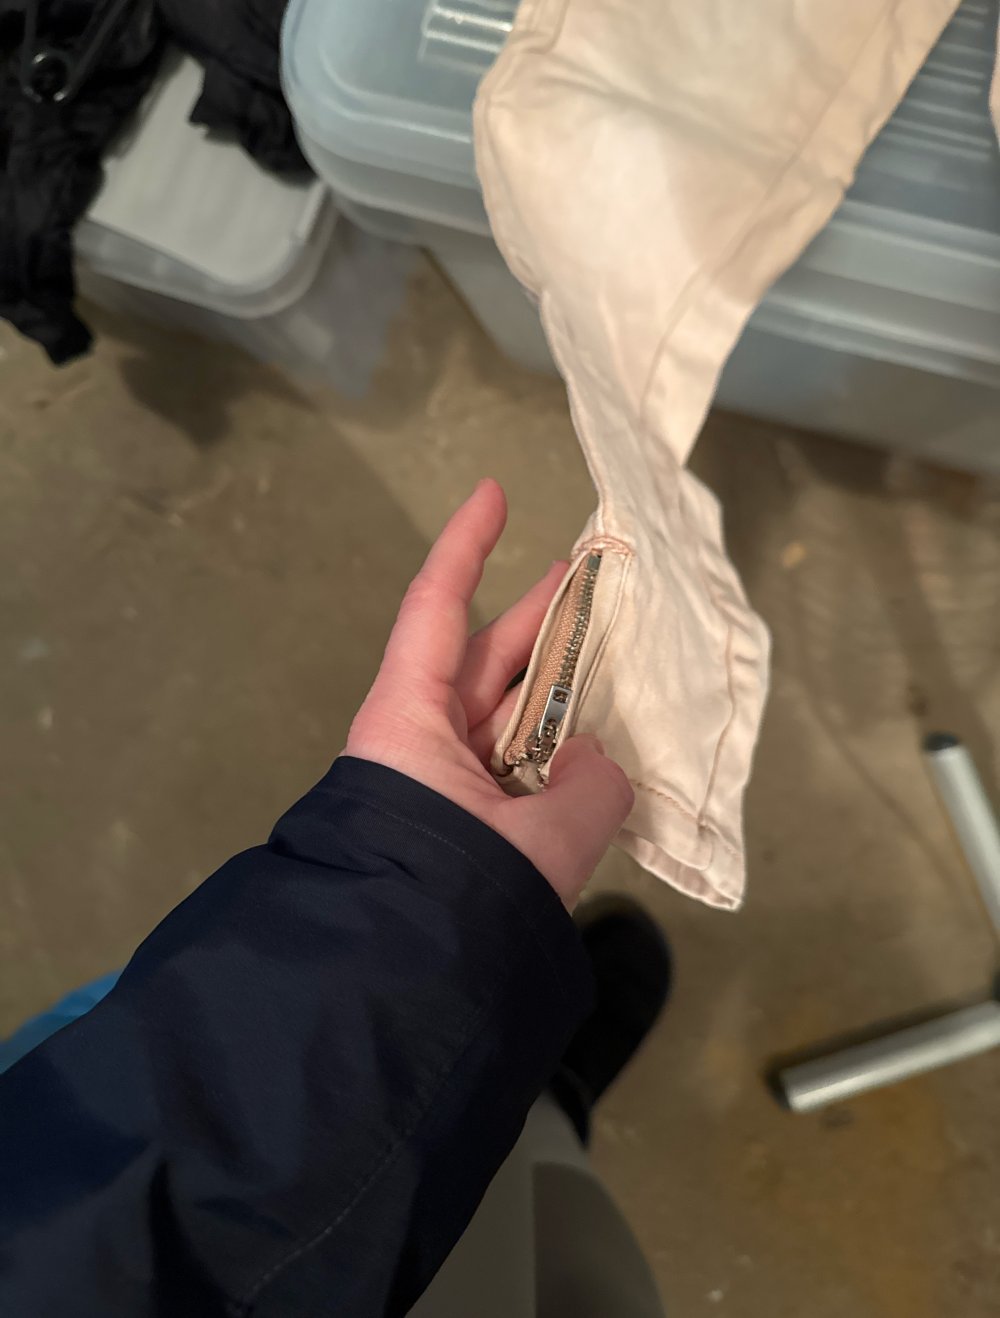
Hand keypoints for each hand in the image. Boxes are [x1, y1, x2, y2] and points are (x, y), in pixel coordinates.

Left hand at [345, 479, 632, 907]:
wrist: (398, 993)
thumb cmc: (452, 890)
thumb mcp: (538, 840)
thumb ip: (591, 789)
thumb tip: (595, 765)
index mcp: (408, 720)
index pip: (435, 608)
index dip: (466, 547)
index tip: (495, 494)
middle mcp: (420, 742)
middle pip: (484, 658)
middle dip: (540, 618)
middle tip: (590, 578)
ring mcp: (443, 786)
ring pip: (508, 717)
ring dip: (560, 691)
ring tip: (617, 659)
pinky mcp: (465, 829)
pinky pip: (516, 770)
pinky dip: (558, 755)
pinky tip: (607, 750)